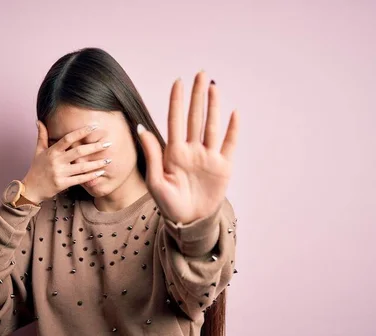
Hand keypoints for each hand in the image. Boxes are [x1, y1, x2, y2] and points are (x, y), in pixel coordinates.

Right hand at [22, 121, 112, 202]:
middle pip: (78, 152)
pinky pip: (80, 179)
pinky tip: (100, 172)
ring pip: (82, 167)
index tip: (93, 127)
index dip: (81, 132)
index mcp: (52, 151)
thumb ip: (42, 136)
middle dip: (94, 147)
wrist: (31, 189)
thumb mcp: (38, 151)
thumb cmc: (36, 169)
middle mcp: (56, 161)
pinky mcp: (62, 184)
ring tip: (109, 160)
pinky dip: (91, 176)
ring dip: (96, 163)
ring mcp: (59, 173)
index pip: (68, 138)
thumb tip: (39, 121)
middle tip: (108, 143)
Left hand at [137, 71, 238, 224]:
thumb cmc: (168, 204)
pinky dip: (232, 129)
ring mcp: (208, 156)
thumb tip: (141, 128)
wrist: (188, 222)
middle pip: (195, 117)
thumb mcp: (155, 181)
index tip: (178, 82)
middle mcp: (191, 150)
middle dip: (197, 95)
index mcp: (174, 152)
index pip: (175, 120)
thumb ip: (152, 154)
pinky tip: (234, 113)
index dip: (177, 101)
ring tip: (213, 86)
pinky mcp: (223, 166)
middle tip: (200, 74)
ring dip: (213, 106)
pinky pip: (229, 144)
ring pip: (211, 125)